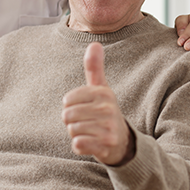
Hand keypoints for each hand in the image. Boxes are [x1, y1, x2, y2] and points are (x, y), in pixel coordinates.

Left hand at [62, 42, 134, 165]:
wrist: (122, 142)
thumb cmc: (105, 112)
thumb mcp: (101, 89)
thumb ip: (94, 67)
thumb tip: (95, 43)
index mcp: (104, 93)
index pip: (67, 100)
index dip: (70, 107)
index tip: (84, 109)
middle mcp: (108, 109)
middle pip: (67, 115)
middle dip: (72, 121)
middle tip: (87, 122)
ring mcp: (108, 128)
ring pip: (72, 130)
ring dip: (77, 133)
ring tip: (91, 132)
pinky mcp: (106, 146)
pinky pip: (78, 144)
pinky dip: (80, 146)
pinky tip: (91, 143)